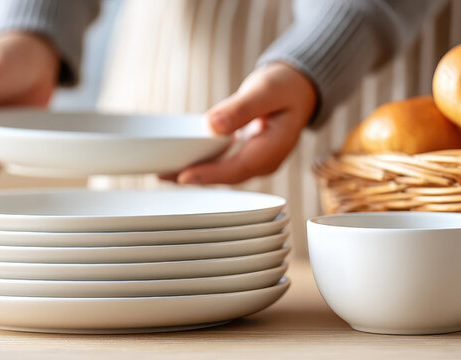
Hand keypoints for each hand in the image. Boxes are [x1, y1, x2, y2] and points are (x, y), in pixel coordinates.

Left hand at [174, 62, 316, 184]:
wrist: (298, 89)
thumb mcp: (265, 90)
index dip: (210, 175)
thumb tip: (213, 125)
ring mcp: (257, 162)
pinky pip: (223, 165)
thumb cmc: (284, 86)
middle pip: (227, 177)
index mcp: (274, 148)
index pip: (238, 168)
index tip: (183, 177)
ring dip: (196, 173)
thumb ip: (241, 108)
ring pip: (223, 174)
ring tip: (164, 172)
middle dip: (195, 178)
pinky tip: (182, 162)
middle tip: (162, 176)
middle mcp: (265, 162)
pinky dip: (204, 164)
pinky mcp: (247, 157)